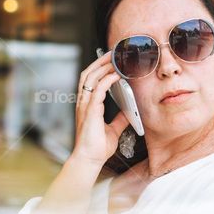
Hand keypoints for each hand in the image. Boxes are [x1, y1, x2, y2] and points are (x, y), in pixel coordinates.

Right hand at [71, 51, 130, 165]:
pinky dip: (106, 80)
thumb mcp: (113, 130)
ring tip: (115, 58)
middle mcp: (84, 103)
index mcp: (87, 106)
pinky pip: (97, 90)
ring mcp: (85, 106)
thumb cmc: (97, 148)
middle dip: (100, 61)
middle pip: (88, 74)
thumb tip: (130, 112)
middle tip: (113, 52)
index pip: (90, 80)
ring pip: (90, 78)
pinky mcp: (90, 111)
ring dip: (103, 66)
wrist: (89, 161)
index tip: (111, 59)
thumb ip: (120, 119)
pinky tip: (116, 75)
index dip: (99, 68)